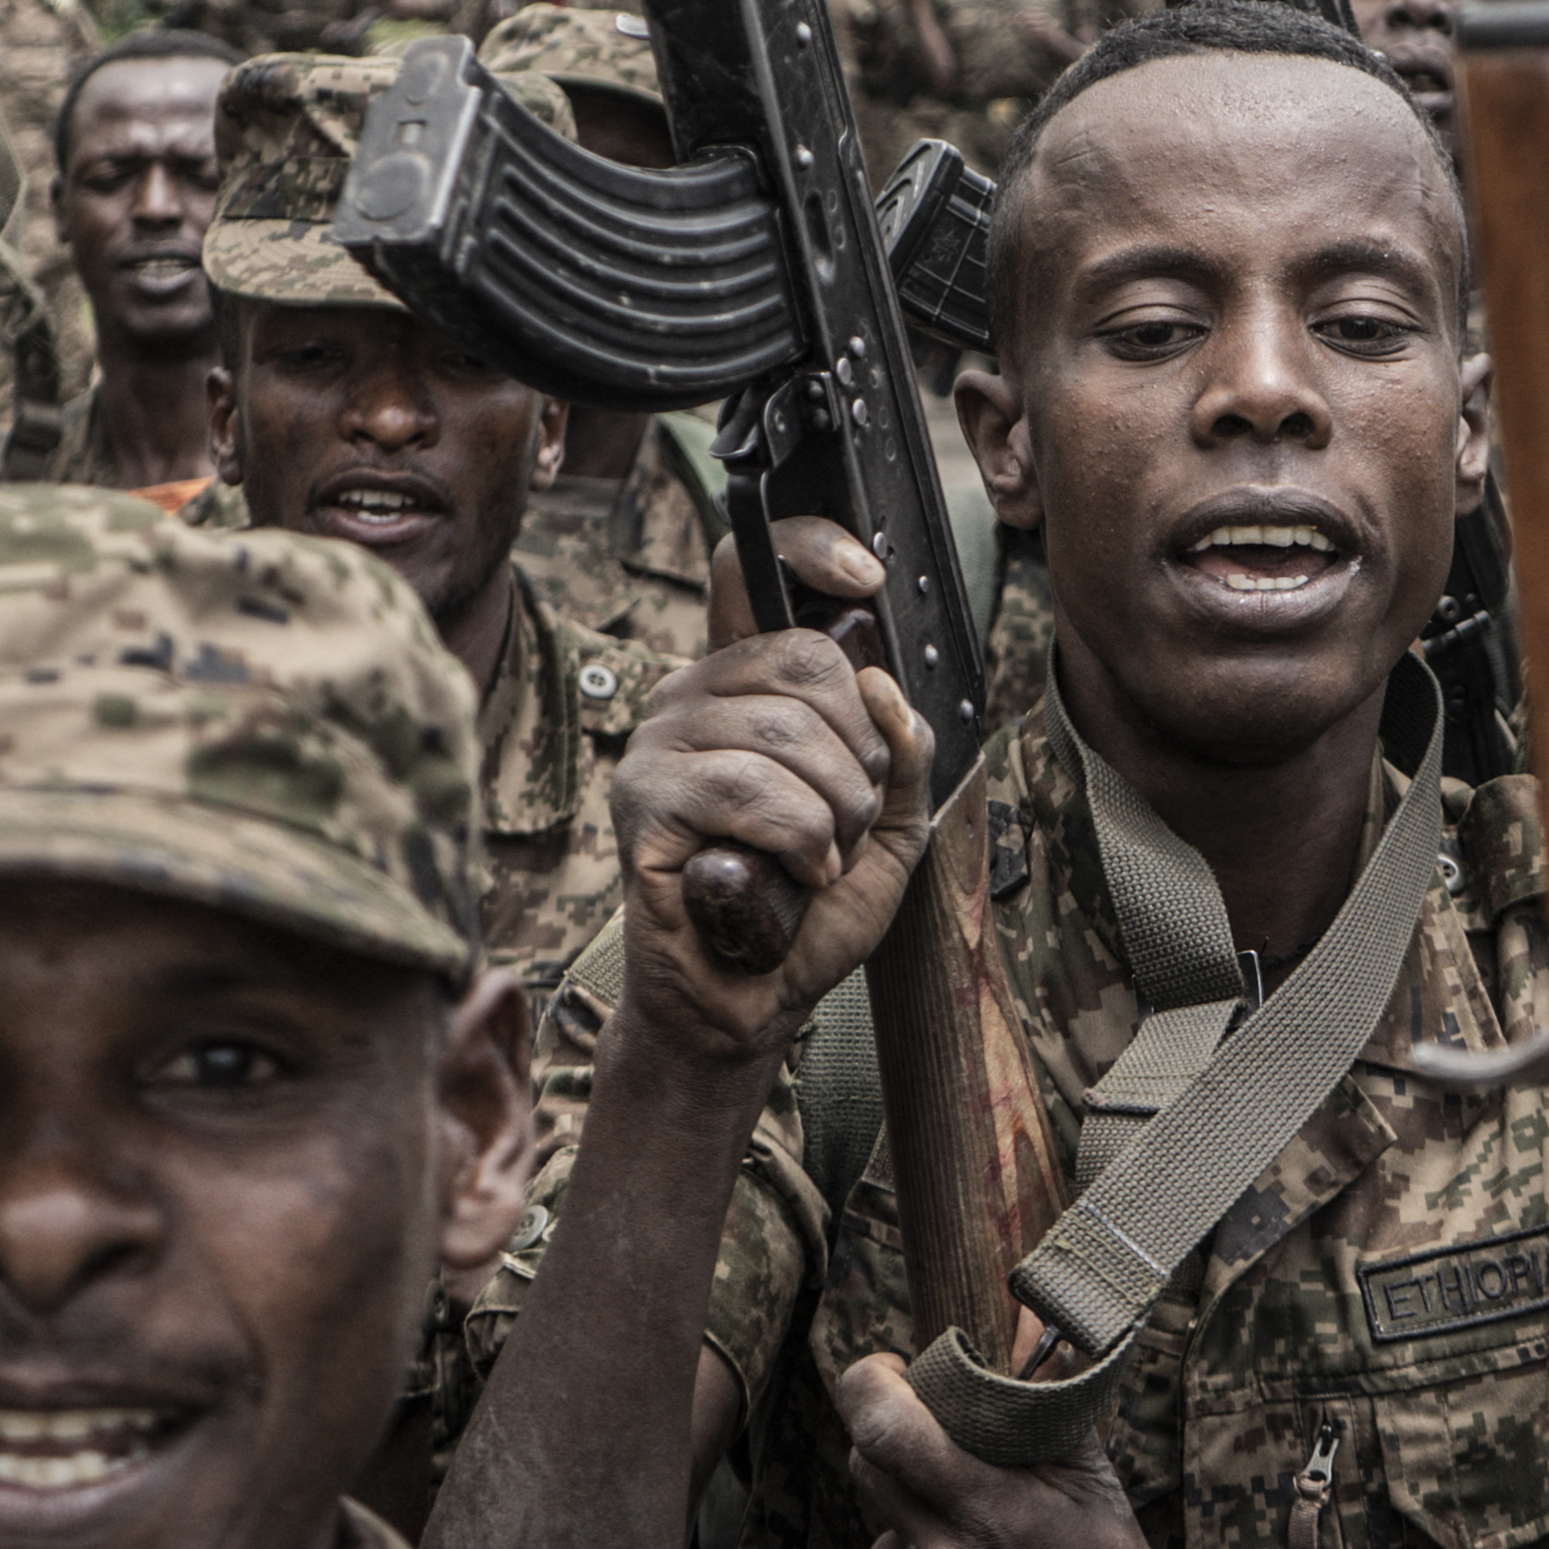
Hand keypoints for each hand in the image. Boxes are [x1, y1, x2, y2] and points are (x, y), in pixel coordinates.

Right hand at [609, 517, 932, 1069]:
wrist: (753, 999)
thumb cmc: (807, 908)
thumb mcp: (891, 822)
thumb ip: (905, 751)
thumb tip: (886, 687)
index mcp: (742, 683)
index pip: (747, 570)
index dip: (807, 549)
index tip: (866, 574)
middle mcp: (690, 695)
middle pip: (808, 663)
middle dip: (861, 758)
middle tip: (847, 823)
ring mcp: (658, 745)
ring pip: (789, 733)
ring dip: (836, 814)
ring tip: (819, 860)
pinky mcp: (643, 801)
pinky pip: (750, 789)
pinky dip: (800, 841)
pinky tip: (791, 876)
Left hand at [834, 1349, 1240, 1548]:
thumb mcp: (1095, 1488)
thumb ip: (1046, 1404)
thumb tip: (1022, 1324)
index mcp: (992, 1512)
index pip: (882, 1424)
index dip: (867, 1385)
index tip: (885, 1374)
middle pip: (870, 1473)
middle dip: (899, 1453)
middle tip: (942, 1464)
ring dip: (916, 1545)